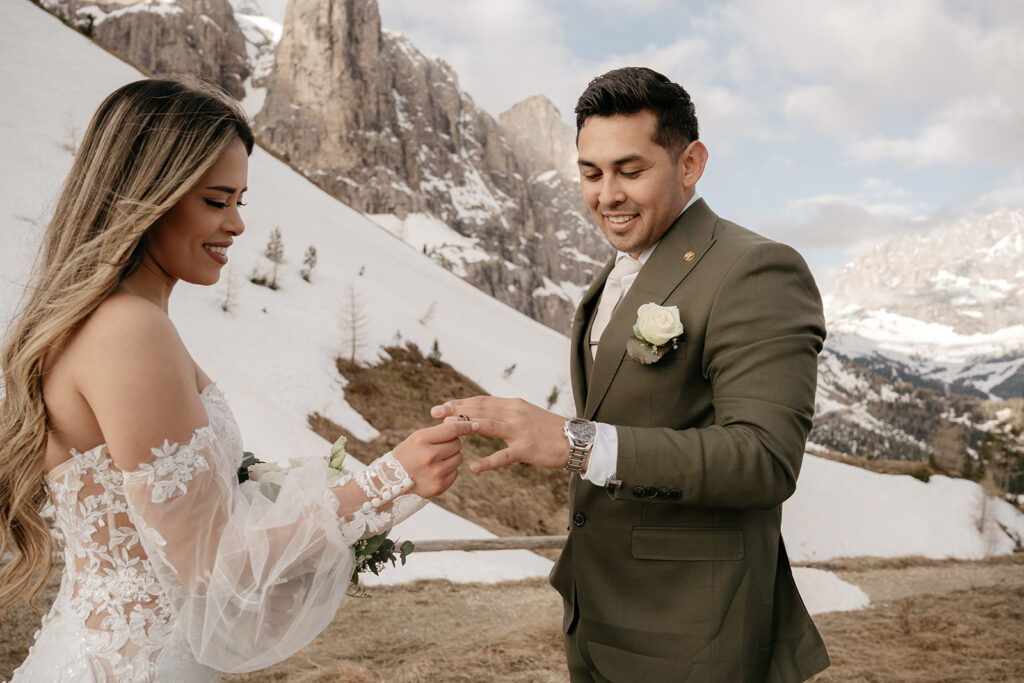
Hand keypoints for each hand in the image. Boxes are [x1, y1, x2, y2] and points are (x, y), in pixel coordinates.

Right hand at [392, 420, 474, 497]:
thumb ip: (440, 431)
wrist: (390, 481)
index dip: (465, 425)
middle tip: (439, 447)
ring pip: (459, 458)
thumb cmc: (407, 454)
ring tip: (436, 460)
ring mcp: (435, 473)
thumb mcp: (417, 438)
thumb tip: (464, 423)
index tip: (474, 424)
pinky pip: (455, 473)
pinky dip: (449, 470)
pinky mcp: (439, 486)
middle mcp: (429, 456)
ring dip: (452, 457)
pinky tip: (434, 471)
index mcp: (421, 440)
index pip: (452, 429)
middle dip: (452, 443)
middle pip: (457, 443)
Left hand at [430, 396, 568, 472]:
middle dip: (456, 410)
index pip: (482, 401)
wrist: (575, 439)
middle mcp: (514, 413)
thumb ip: (507, 414)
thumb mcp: (526, 415)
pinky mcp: (526, 449)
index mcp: (513, 405)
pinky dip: (488, 461)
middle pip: (480, 409)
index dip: (461, 402)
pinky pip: (503, 455)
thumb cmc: (549, 429)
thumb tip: (486, 414)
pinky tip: (473, 467)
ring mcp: (520, 431)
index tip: (443, 405)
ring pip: (488, 426)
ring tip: (446, 430)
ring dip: (466, 426)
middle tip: (435, 412)